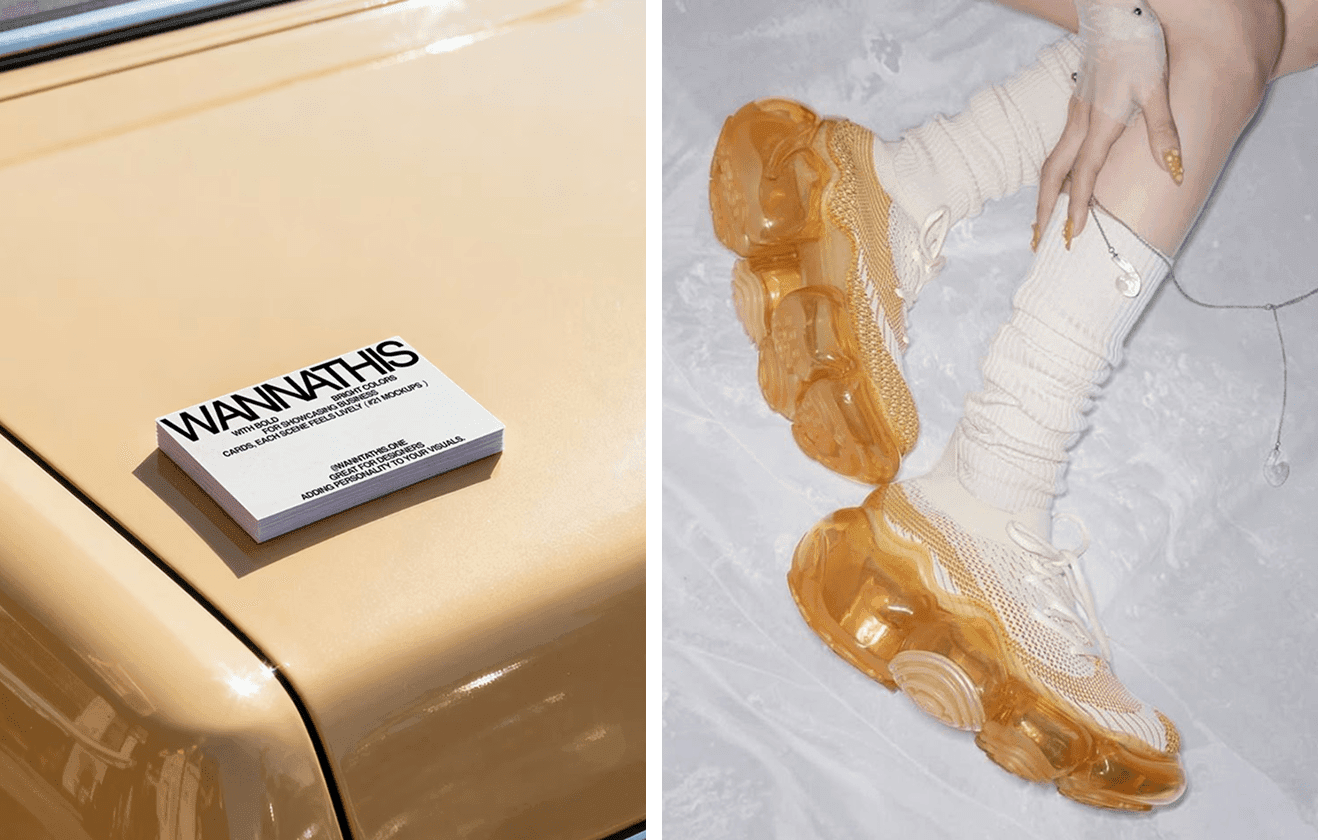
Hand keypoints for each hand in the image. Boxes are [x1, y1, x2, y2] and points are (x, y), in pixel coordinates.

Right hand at [1034, 0, 1180, 249]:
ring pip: (1052, 164)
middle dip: (1044, 211)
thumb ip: (1162, 132)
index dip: (1077, 209)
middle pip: (1053, 176)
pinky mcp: (1077, 105)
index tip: (1071, 236)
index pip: (1084, 176)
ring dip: (1045, 195)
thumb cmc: (1138, 47)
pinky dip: (1055, 174)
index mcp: (1099, 124)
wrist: (1116, 13)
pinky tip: (1060, 182)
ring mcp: (1075, 114)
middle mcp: (1081, 124)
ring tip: (1041, 220)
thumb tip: (1173, 170)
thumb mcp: (1156, 88)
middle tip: (1038, 241)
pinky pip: (1060, 149)